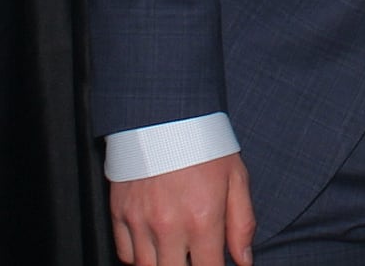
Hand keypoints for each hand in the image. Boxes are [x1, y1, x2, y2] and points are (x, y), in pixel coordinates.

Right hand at [109, 154, 254, 265]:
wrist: (164, 113)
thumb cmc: (203, 143)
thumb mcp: (236, 178)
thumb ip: (242, 223)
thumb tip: (244, 260)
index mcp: (202, 219)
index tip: (214, 263)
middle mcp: (169, 225)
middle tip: (194, 255)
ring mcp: (140, 221)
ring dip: (164, 263)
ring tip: (175, 252)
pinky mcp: (120, 212)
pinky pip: (125, 253)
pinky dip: (138, 257)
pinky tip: (153, 247)